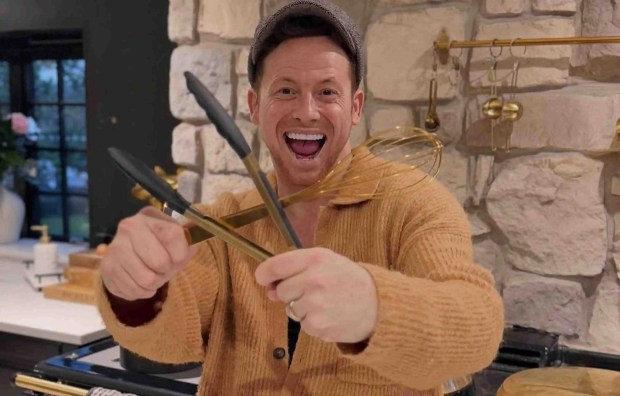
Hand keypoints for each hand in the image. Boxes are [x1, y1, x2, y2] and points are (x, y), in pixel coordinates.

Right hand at [100, 206, 197, 300]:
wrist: (127, 255)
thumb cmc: (159, 245)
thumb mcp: (177, 237)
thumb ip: (189, 240)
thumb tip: (194, 243)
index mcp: (149, 216)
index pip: (172, 235)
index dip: (181, 254)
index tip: (180, 258)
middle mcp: (128, 227)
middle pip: (160, 262)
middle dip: (167, 271)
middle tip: (164, 269)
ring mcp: (114, 248)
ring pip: (147, 280)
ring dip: (156, 283)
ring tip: (153, 275)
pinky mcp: (106, 269)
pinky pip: (134, 291)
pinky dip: (142, 291)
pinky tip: (140, 281)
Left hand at [255, 247, 377, 343]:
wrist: (380, 305)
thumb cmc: (350, 280)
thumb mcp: (328, 262)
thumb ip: (297, 269)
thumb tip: (269, 289)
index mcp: (315, 258)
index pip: (276, 265)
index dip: (265, 273)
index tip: (263, 278)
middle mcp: (313, 279)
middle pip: (280, 290)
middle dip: (291, 293)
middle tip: (313, 291)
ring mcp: (315, 304)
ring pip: (290, 309)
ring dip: (303, 309)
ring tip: (326, 303)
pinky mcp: (317, 325)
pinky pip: (302, 324)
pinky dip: (313, 322)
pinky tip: (330, 315)